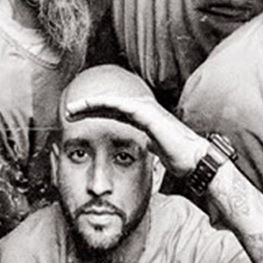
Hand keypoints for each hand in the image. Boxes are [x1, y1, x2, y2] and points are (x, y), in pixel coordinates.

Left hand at [63, 89, 206, 177]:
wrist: (194, 160)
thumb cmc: (177, 157)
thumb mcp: (153, 150)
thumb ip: (144, 144)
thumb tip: (138, 149)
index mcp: (141, 119)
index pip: (113, 112)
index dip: (94, 112)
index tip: (76, 118)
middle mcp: (143, 111)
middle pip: (109, 105)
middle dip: (87, 106)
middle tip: (68, 110)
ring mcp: (146, 111)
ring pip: (112, 102)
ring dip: (91, 103)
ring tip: (72, 108)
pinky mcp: (148, 115)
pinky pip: (123, 106)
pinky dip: (106, 104)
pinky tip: (92, 104)